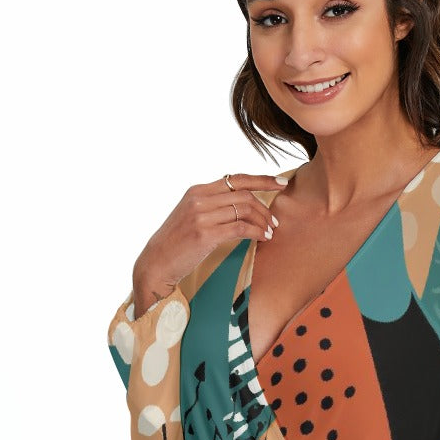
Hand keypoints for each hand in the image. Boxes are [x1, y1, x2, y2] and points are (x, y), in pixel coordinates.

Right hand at [132, 170, 287, 316]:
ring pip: (245, 210)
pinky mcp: (205, 234)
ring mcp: (201, 216)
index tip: (282, 183)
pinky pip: (240, 228)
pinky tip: (263, 238)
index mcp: (198, 190)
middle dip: (265, 207)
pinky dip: (256, 232)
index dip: (262, 179)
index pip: (237, 178)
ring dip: (263, 221)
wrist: (157, 261)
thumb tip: (241, 203)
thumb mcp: (191, 214)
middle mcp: (199, 199)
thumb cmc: (177, 242)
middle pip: (244, 194)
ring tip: (270, 231)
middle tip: (275, 221)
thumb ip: (212, 204)